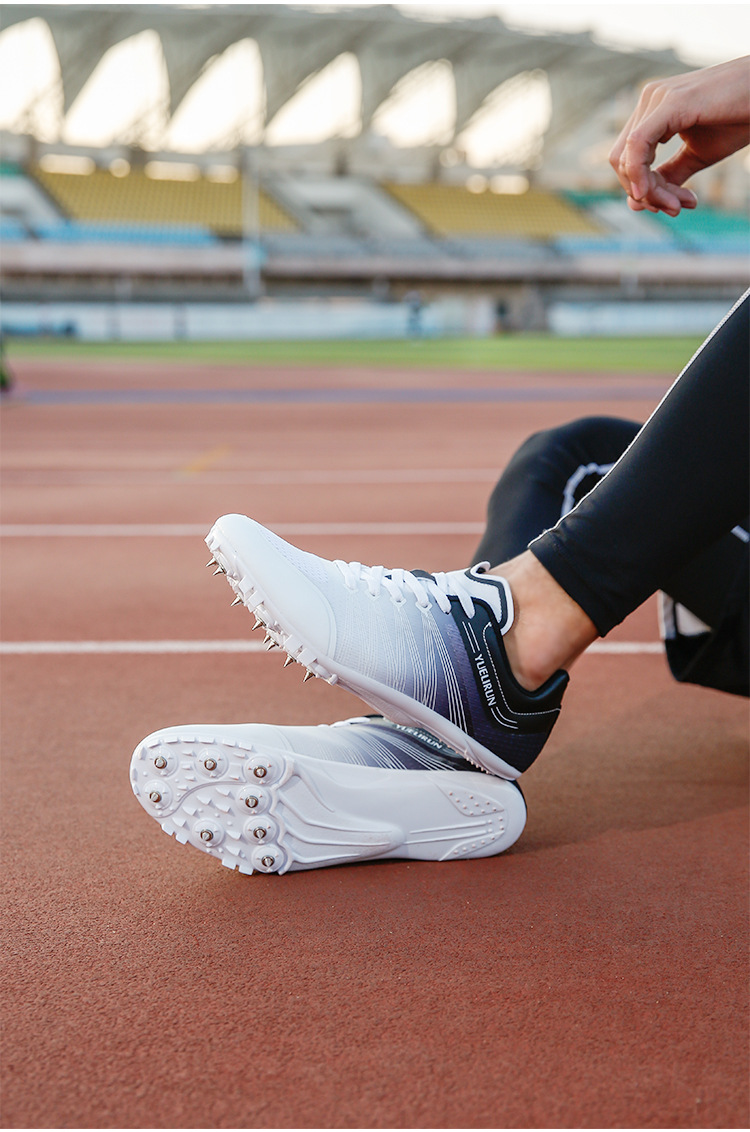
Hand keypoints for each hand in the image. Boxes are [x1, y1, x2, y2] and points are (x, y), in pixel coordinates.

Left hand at [609, 57, 749, 215]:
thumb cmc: (738, 118)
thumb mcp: (697, 156)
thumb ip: (667, 176)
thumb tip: (635, 201)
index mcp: (652, 111)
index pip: (627, 159)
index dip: (643, 190)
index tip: (674, 206)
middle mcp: (648, 100)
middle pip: (622, 162)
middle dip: (644, 194)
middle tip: (676, 209)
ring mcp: (656, 98)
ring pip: (627, 159)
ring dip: (649, 191)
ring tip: (679, 204)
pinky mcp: (669, 102)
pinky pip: (638, 145)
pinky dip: (640, 174)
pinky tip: (649, 194)